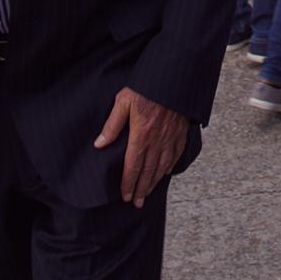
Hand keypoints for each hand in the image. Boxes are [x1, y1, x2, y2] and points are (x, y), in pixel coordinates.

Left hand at [94, 88, 187, 207]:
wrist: (174, 76)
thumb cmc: (146, 87)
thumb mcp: (123, 101)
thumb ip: (112, 125)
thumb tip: (99, 144)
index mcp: (141, 134)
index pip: (133, 166)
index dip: (128, 183)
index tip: (125, 196)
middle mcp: (157, 140)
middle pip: (148, 171)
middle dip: (141, 189)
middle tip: (137, 203)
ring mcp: (171, 137)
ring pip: (162, 166)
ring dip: (154, 182)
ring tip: (148, 194)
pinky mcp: (180, 132)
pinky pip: (176, 155)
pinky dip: (170, 167)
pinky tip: (165, 173)